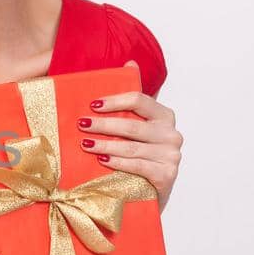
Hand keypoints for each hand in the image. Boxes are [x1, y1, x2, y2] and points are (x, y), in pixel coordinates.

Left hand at [77, 59, 183, 210]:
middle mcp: (172, 134)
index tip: (92, 105)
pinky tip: (102, 160)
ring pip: (132, 147)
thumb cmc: (140, 156)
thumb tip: (129, 62)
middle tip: (81, 125)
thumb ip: (132, 100)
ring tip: (85, 144)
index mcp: (164, 116)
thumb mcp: (136, 127)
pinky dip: (118, 163)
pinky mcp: (167, 175)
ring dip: (105, 145)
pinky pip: (138, 166)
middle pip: (132, 125)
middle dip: (103, 125)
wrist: (150, 193)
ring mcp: (171, 155)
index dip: (114, 101)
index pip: (139, 100)